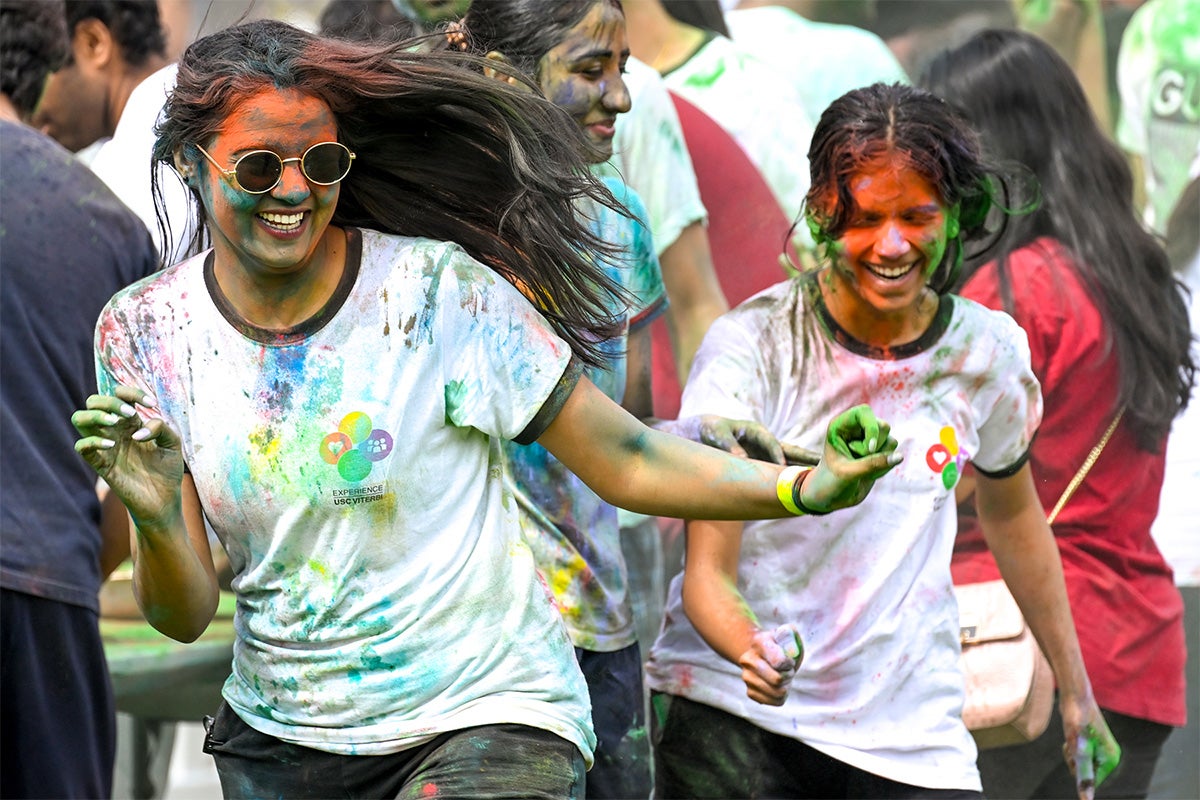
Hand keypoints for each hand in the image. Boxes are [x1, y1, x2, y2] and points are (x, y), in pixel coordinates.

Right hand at [72, 385, 184, 529]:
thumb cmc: (167, 470)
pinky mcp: (100, 464)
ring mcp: (105, 446)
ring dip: (95, 415)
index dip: (131, 392)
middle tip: (130, 414)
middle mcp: (114, 431)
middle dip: (109, 400)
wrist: (164, 500)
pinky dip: (92, 441)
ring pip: (79, 418)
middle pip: (93, 401)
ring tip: (115, 423)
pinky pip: (80, 446)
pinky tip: (113, 445)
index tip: (150, 404)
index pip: (118, 394)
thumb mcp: (173, 443)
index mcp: (131, 422)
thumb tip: (137, 431)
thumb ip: (162, 427)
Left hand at [688, 415, 818, 465]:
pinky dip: (792, 477)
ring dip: (804, 468)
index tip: (785, 466)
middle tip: (826, 464)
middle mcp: (765, 441)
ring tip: (823, 477)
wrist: (705, 433)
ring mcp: (766, 453)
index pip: (771, 443)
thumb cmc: (710, 430)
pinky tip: (804, 487)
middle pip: (789, 450)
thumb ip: (729, 445)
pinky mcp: (764, 463)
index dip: (778, 455)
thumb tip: (743, 459)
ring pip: (790, 461)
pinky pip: (781, 470)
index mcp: (755, 431)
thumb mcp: (716, 434)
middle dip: (806, 458)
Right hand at [738, 623, 803, 704]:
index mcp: (758, 642)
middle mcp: (747, 659)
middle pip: (777, 680)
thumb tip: (791, 641)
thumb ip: (791, 634)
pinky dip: (781, 696)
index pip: (780, 662)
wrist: (763, 656)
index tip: (789, 659)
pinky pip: (775, 701)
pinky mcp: (750, 692)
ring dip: (786, 687)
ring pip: (777, 692)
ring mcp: (746, 677)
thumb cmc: (780, 646)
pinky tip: (778, 687)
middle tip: (788, 670)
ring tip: (783, 678)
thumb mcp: (787, 635)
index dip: (790, 663)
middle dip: (788, 676)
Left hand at [800, 405, 901, 511]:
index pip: (864, 412)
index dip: (871, 427)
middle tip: (857, 462)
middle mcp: (857, 429)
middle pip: (883, 426)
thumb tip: (900, 457)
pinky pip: (894, 454)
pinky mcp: (879, 452)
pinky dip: (885, 467)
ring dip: (881, 459)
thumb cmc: (831, 482)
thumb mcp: (848, 473)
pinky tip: (869, 474)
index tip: (870, 449)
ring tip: (861, 470)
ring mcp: (870, 439)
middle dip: (876, 448)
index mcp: (840, 426)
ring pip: (891, 441)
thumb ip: (872, 464)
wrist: (830, 497)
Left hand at [1059, 693, 1120, 799]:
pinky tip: (1073, 735)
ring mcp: (1101, 749)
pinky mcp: (1093, 743)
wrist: (1075, 694)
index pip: (1091, 780)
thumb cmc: (1076, 717)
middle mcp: (1110, 755)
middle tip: (1071, 741)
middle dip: (1074, 761)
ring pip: (1079, 764)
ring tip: (1072, 736)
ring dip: (1071, 754)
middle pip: (1085, 773)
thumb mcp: (1077, 746)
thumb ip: (1083, 772)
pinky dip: (1071, 748)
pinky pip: (1078, 755)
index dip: (1077, 769)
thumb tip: (1086, 798)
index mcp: (1111, 758)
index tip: (1074, 748)